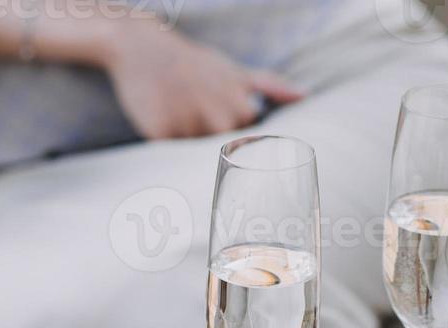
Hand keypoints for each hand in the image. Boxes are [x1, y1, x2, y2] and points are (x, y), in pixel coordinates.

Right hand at [101, 19, 303, 139]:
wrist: (143, 48)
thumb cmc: (194, 64)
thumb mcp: (234, 72)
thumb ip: (270, 86)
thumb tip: (304, 96)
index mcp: (240, 110)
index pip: (244, 151)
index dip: (232, 145)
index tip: (221, 130)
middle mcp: (219, 121)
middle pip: (217, 158)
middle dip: (204, 143)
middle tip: (192, 114)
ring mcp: (190, 127)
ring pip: (190, 158)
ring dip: (183, 144)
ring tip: (176, 112)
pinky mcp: (160, 134)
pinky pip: (165, 155)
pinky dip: (162, 141)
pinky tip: (160, 116)